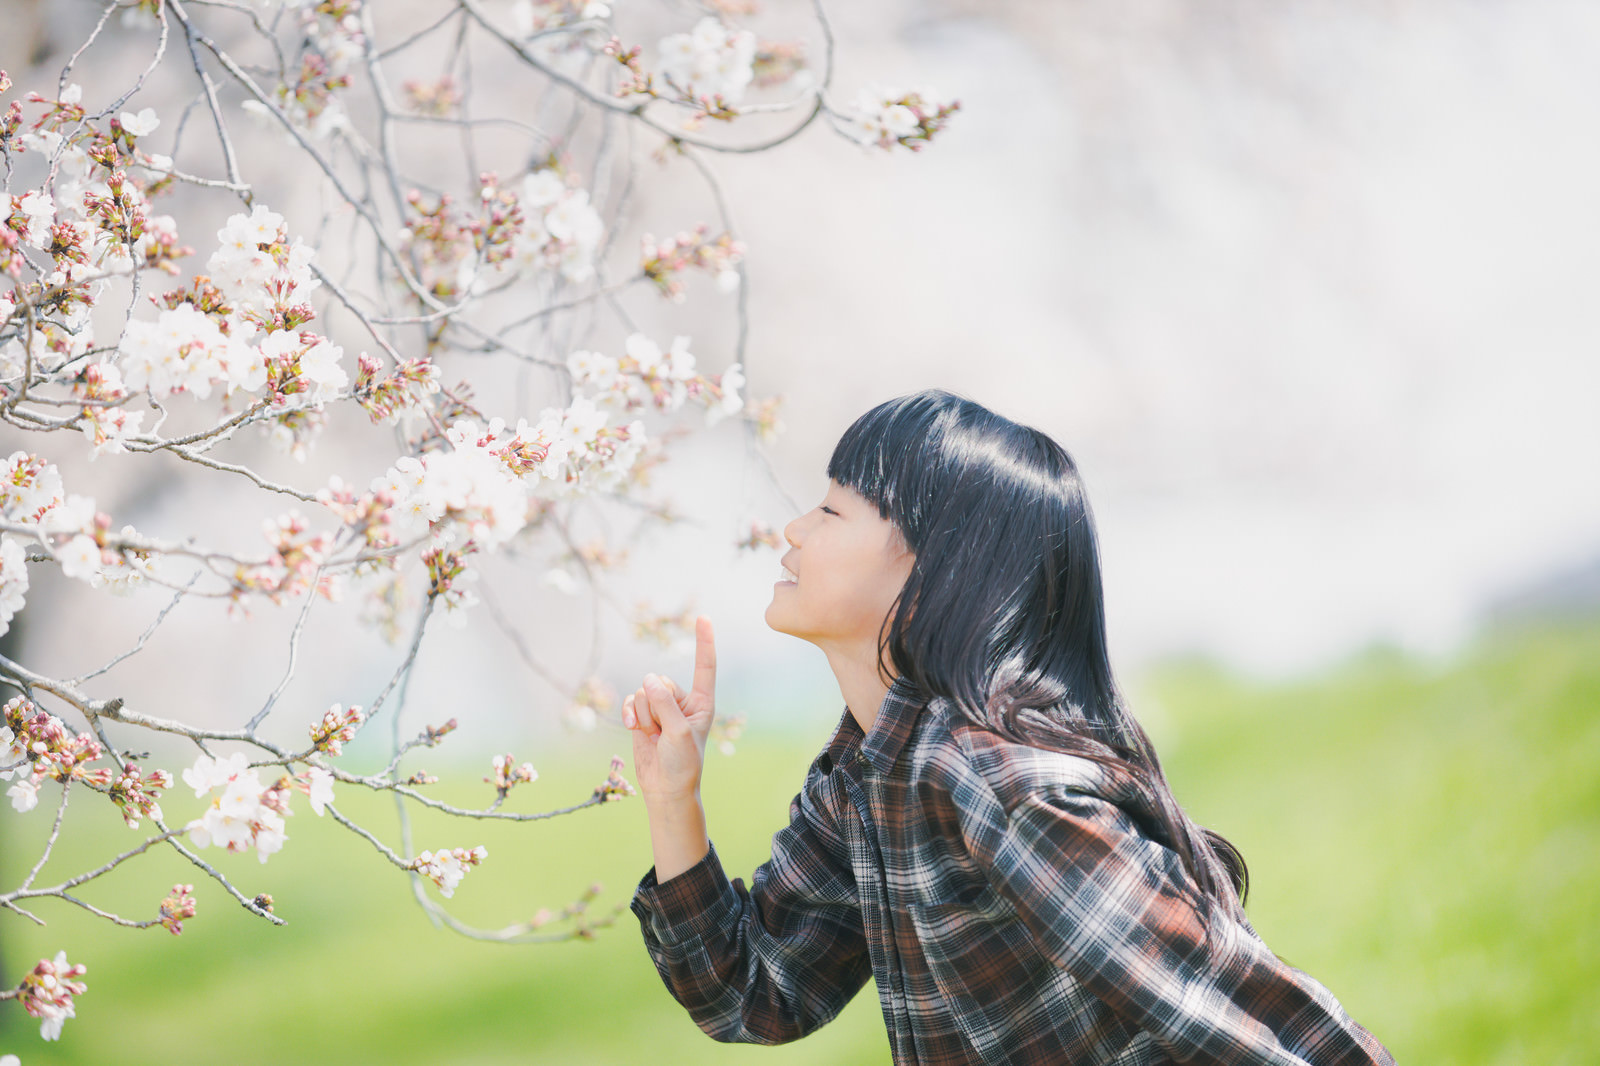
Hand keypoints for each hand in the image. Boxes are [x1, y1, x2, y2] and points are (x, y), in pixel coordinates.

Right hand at [623, 615, 715, 803]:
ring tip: (653, 736)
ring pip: (643, 692)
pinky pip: (631, 701)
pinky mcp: (643, 715)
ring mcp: (661, 708)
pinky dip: (630, 714)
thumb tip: (648, 678)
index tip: (704, 617)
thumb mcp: (679, 732)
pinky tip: (633, 729)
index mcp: (702, 702)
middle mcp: (682, 701)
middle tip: (663, 732)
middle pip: (660, 681)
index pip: (704, 666)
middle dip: (656, 706)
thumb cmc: (682, 763)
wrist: (665, 788)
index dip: (704, 641)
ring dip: (644, 715)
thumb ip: (665, 703)